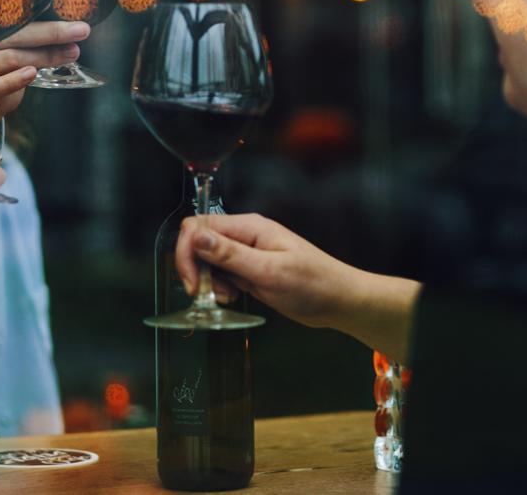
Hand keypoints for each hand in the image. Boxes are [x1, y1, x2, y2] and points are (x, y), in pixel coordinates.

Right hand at [0, 21, 90, 114]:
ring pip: (12, 56)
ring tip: (69, 54)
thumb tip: (70, 28)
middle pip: (18, 33)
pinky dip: (16, 79)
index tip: (72, 13)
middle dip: (53, 32)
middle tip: (81, 30)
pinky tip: (32, 73)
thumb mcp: (10, 46)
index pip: (18, 15)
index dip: (45, 13)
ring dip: (44, 56)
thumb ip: (32, 37)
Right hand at [175, 213, 363, 329]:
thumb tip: (196, 236)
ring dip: (209, 281)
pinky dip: (221, 287)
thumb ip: (230, 254)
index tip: (192, 282)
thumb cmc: (314, 284)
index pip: (199, 226)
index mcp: (251, 227)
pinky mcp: (250, 270)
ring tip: (228, 296)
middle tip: (206, 294)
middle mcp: (246, 236)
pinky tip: (234, 297)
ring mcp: (248, 253)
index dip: (188, 252)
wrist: (338, 300)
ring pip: (208, 260)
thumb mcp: (269, 271)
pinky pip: (222, 274)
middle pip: (200, 243)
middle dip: (196, 269)